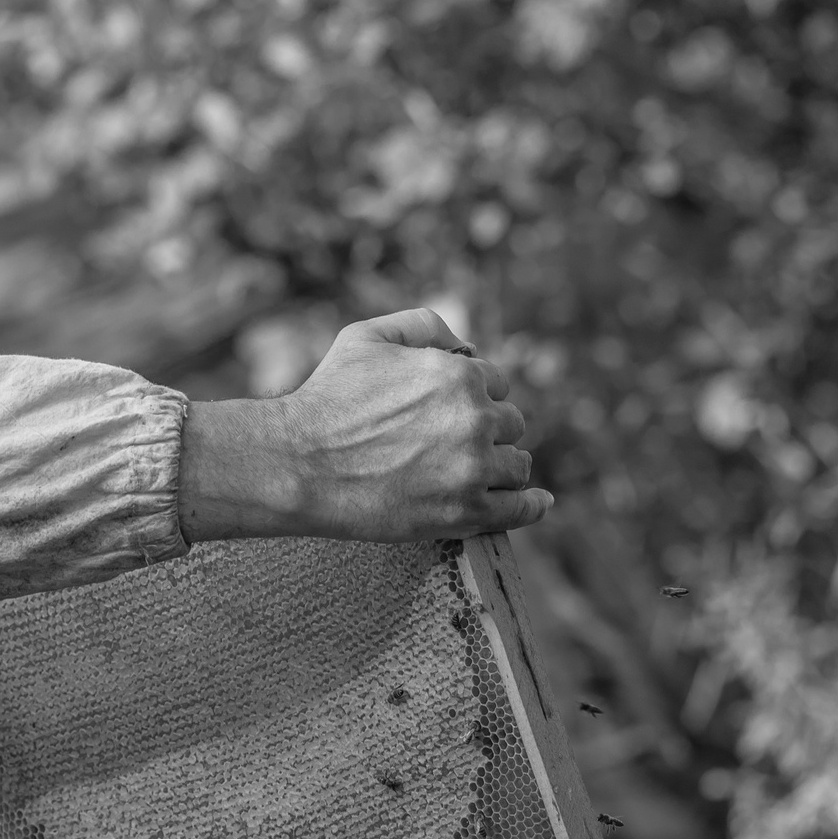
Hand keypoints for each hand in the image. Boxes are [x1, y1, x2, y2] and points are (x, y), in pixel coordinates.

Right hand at [179, 308, 552, 542]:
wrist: (299, 464)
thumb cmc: (328, 398)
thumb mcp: (367, 337)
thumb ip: (422, 325)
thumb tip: (463, 343)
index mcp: (459, 374)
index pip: (495, 383)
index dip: (472, 396)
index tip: (449, 412)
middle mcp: (475, 419)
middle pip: (510, 424)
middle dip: (488, 430)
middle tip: (453, 444)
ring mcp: (474, 469)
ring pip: (517, 465)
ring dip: (502, 465)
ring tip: (476, 473)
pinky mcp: (466, 513)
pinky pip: (521, 509)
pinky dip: (533, 505)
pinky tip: (538, 502)